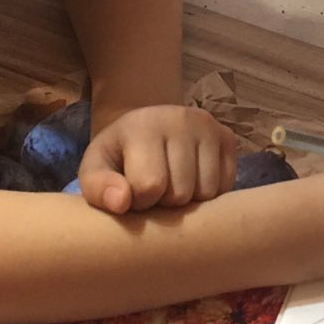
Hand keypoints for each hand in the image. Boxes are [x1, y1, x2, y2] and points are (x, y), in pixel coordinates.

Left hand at [77, 105, 238, 213]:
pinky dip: (209, 195)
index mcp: (143, 126)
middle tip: (155, 191)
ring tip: (173, 186)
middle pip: (181, 194)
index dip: (139, 202)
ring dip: (189, 202)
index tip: (132, 194)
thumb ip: (98, 189)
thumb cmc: (119, 155)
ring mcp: (209, 127)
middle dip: (165, 203)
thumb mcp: (95, 168)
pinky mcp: (227, 137)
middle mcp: (182, 119)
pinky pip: (226, 186)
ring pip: (207, 193)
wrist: (147, 126)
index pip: (149, 186)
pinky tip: (193, 181)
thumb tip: (121, 203)